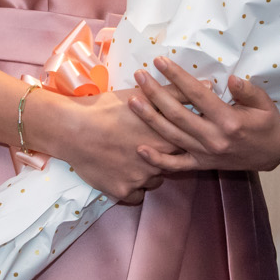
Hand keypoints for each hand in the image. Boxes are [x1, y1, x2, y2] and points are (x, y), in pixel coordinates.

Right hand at [27, 88, 176, 203]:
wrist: (73, 129)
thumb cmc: (107, 108)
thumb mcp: (142, 94)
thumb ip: (176, 92)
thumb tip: (205, 83)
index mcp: (165, 139)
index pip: (184, 144)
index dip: (176, 140)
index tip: (165, 135)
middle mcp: (158, 163)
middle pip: (171, 164)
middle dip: (161, 156)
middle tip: (143, 144)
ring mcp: (140, 180)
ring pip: (154, 181)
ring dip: (148, 172)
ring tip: (131, 157)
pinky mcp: (123, 192)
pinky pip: (137, 196)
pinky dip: (132, 187)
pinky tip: (124, 173)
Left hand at [129, 59, 279, 172]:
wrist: (274, 154)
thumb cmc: (268, 123)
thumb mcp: (265, 103)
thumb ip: (247, 91)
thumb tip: (231, 79)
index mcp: (229, 120)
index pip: (197, 95)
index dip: (177, 77)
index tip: (160, 62)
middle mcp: (214, 138)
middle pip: (177, 114)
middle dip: (155, 94)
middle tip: (139, 76)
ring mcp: (205, 154)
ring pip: (171, 136)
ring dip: (150, 119)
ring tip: (133, 101)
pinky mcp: (202, 164)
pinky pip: (176, 165)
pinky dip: (157, 160)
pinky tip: (140, 149)